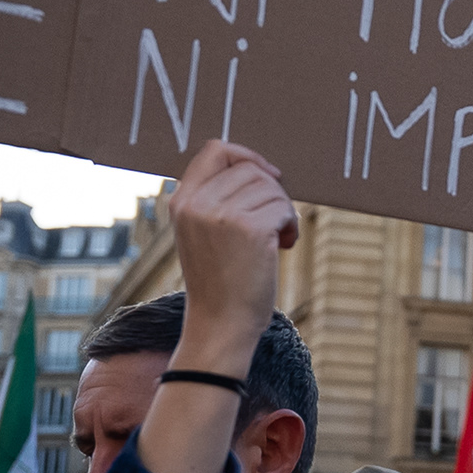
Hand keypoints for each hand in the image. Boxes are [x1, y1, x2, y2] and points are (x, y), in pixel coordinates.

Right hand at [168, 141, 297, 375]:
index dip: (247, 157)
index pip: (216, 150)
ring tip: (276, 237)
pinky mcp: (249, 229)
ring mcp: (221, 215)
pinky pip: (284, 208)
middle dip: (272, 192)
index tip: (266, 177)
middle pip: (252, 168)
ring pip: (271, 187)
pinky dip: (290, 226)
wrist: (220, 323)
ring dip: (283, 211)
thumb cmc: (220, 280)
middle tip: (273, 222)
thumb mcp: (202, 233)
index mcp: (181, 201)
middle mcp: (197, 203)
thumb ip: (216, 199)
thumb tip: (259, 166)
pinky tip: (283, 245)